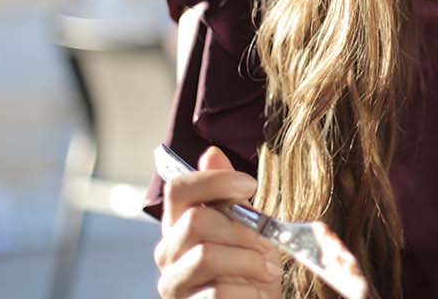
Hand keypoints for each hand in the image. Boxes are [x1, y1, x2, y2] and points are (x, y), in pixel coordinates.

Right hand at [154, 147, 283, 298]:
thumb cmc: (251, 269)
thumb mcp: (248, 228)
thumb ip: (229, 197)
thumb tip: (211, 153)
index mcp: (180, 225)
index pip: (178, 188)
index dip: (214, 180)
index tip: (250, 185)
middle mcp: (169, 252)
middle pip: (196, 221)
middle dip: (243, 230)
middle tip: (269, 246)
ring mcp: (173, 284)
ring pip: (206, 256)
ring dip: (249, 262)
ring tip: (268, 271)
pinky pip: (217, 294)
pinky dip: (247, 292)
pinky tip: (256, 293)